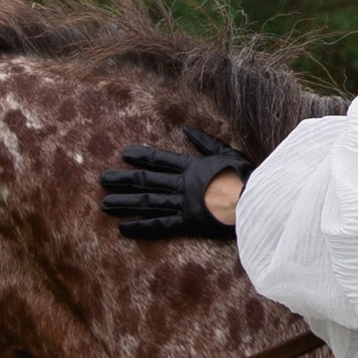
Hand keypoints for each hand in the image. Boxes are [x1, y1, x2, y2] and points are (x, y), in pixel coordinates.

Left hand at [99, 126, 251, 240]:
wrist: (255, 201)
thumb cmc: (245, 177)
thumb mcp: (227, 153)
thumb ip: (205, 143)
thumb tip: (187, 128)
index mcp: (192, 167)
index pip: (161, 160)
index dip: (142, 156)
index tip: (125, 154)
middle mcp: (182, 185)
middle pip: (147, 181)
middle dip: (123, 179)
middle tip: (102, 179)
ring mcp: (182, 204)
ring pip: (147, 202)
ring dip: (125, 203)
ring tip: (104, 204)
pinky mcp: (187, 223)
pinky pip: (159, 225)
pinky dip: (140, 227)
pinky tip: (123, 228)